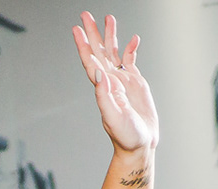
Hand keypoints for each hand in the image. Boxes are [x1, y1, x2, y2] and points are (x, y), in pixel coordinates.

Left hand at [73, 13, 157, 153]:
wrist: (140, 145)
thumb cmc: (126, 136)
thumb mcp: (113, 117)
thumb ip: (105, 96)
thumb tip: (99, 73)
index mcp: (103, 88)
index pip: (90, 61)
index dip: (83, 45)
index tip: (77, 29)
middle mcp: (110, 81)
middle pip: (99, 52)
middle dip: (93, 33)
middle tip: (85, 15)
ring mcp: (123, 81)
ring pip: (114, 53)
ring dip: (110, 36)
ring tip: (109, 18)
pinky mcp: (136, 83)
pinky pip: (131, 61)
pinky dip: (131, 49)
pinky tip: (133, 39)